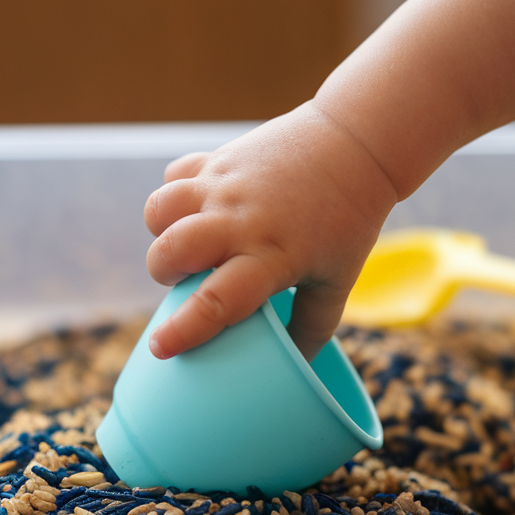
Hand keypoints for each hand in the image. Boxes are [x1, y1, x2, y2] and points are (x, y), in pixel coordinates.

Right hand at [142, 103, 397, 359]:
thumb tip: (293, 368)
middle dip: (164, 274)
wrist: (355, 145)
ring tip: (190, 244)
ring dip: (162, 233)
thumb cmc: (348, 222)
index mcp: (272, 256)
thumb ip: (312, 327)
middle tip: (190, 279)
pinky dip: (175, 198)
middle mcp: (241, 219)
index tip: (160, 349)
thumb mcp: (337, 282)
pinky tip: (200, 210)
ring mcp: (225, 184)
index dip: (183, 329)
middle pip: (172, 251)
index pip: (217, 300)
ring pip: (159, 209)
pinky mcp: (217, 159)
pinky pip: (172, 178)